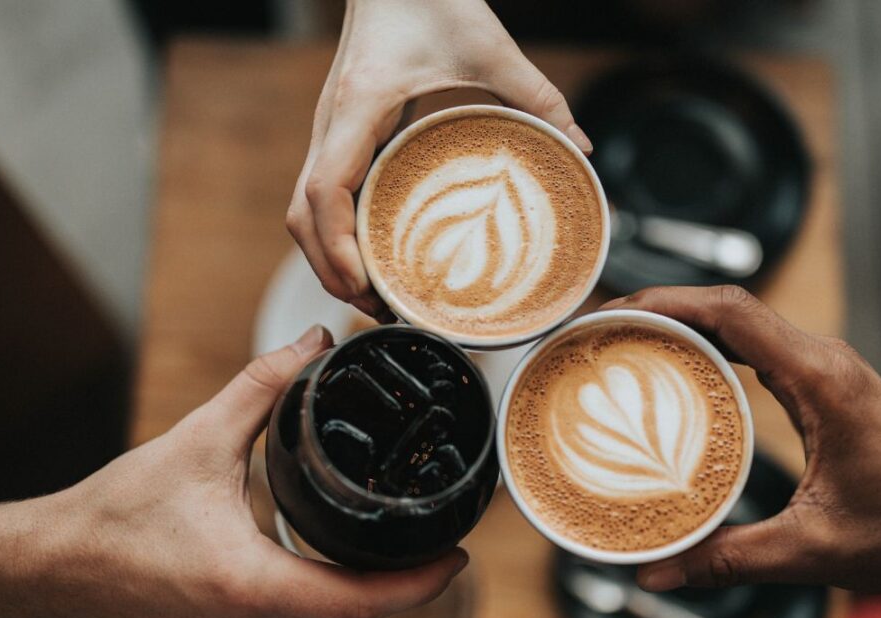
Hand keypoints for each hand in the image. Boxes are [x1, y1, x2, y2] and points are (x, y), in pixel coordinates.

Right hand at [0, 325, 466, 617]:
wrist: (59, 563)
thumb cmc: (119, 512)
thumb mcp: (198, 439)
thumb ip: (262, 387)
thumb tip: (310, 344)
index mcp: (253, 587)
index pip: (364, 600)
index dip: (422, 582)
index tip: (457, 555)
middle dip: (399, 596)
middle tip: (424, 547)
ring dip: (363, 613)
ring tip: (384, 562)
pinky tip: (329, 583)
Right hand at [286, 0, 591, 319]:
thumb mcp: (489, 45)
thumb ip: (538, 95)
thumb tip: (580, 148)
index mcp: (358, 108)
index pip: (323, 192)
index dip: (336, 247)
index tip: (366, 284)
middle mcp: (330, 125)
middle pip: (301, 218)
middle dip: (331, 271)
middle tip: (379, 309)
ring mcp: (329, 132)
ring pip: (303, 211)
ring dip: (329, 258)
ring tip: (374, 296)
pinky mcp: (340, 135)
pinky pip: (322, 196)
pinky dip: (336, 235)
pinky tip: (372, 255)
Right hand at [602, 286, 880, 592]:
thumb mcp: (813, 548)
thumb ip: (729, 557)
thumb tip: (658, 570)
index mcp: (821, 379)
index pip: (733, 311)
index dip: (666, 302)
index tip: (615, 311)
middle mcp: (820, 359)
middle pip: (726, 305)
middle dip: (659, 307)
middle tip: (601, 329)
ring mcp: (819, 365)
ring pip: (738, 319)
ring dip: (681, 321)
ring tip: (623, 341)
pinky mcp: (817, 381)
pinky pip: (752, 343)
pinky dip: (707, 344)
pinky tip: (673, 367)